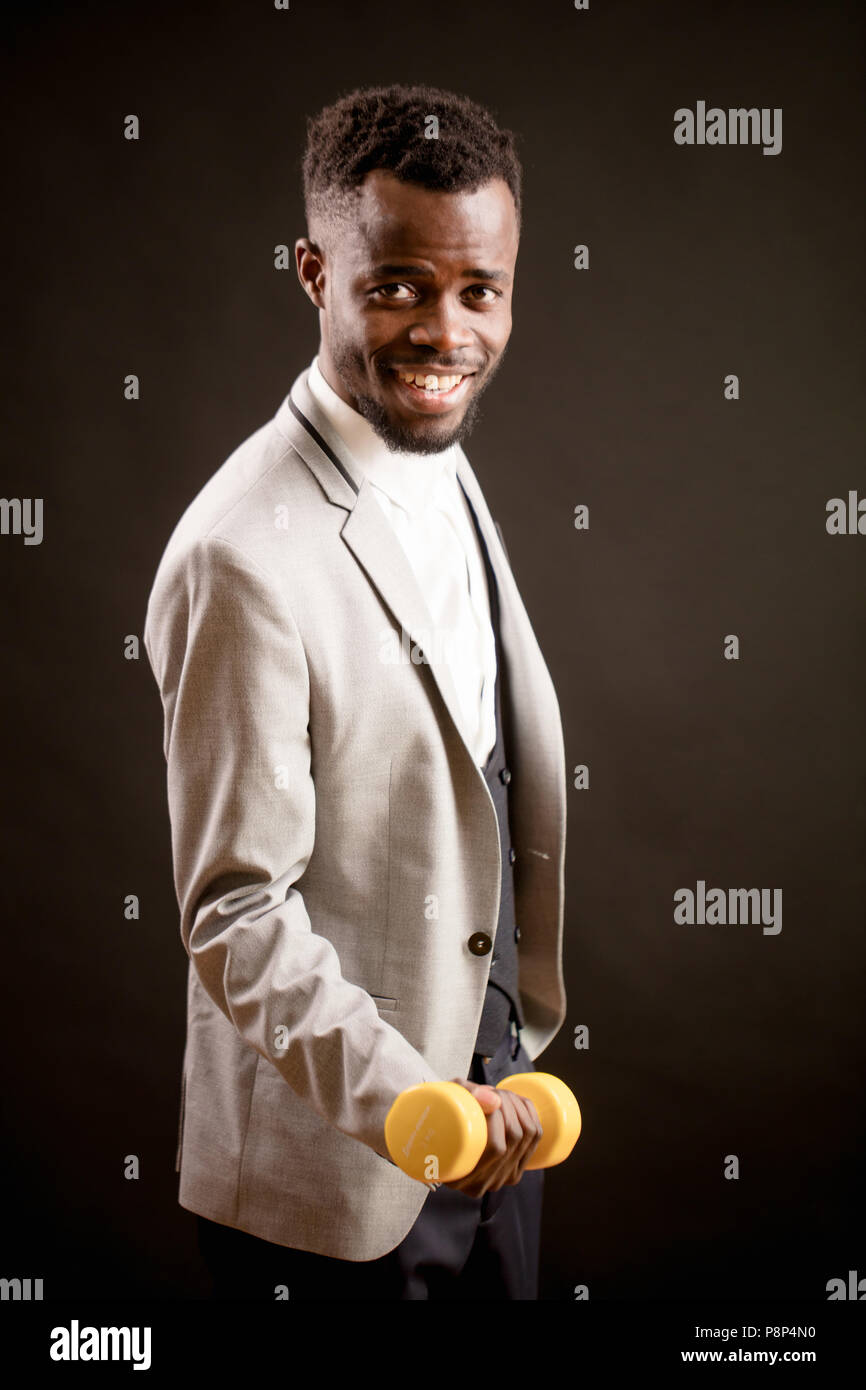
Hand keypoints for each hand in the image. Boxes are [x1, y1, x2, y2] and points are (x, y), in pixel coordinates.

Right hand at [435, 1077, 543, 1196]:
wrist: (436, 1134)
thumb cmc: (437, 1116)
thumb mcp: (443, 1100)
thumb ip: (464, 1094)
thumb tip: (495, 1100)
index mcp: (459, 1179)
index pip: (496, 1148)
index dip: (498, 1116)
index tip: (488, 1095)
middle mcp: (483, 1185)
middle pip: (514, 1139)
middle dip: (509, 1105)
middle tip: (494, 1091)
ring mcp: (501, 1179)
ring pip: (527, 1136)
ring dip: (519, 1107)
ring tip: (502, 1094)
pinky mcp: (515, 1168)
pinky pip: (534, 1138)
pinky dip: (530, 1113)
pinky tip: (517, 1102)